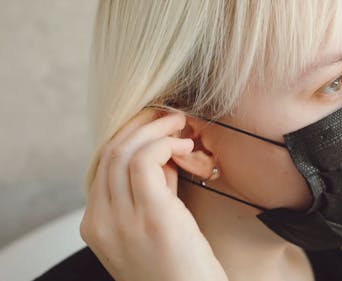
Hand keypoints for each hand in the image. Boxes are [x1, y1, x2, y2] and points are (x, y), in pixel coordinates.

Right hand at [80, 109, 227, 280]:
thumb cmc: (179, 269)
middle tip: (167, 116)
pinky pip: (145, 160)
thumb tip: (161, 155)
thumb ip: (151, 192)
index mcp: (96, 227)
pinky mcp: (151, 217)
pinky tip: (183, 146)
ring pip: (123, 151)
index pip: (102, 165)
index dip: (128, 137)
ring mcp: (121, 221)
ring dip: (154, 128)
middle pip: (109, 153)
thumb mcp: (153, 227)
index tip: (152, 126)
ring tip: (179, 124)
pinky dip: (164, 143)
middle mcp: (101, 223)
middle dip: (140, 125)